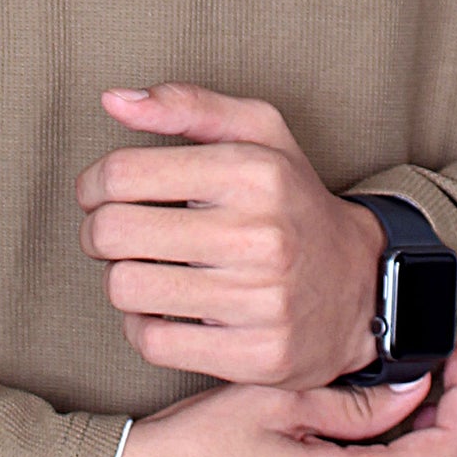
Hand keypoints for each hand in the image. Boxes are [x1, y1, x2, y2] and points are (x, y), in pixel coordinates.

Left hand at [76, 82, 387, 386]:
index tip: (99, 193)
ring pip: (126, 290)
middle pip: (114, 234)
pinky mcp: (256, 356)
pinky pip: (153, 342)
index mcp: (254, 171)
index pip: (123, 174)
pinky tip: (168, 308)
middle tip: (115, 234)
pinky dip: (144, 326)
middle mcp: (260, 234)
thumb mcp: (259, 133)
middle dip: (98, 232)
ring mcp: (261, 301)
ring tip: (148, 269)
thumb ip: (187, 106)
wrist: (362, 286)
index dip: (93, 184)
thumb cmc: (292, 202)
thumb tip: (113, 100)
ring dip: (122, 279)